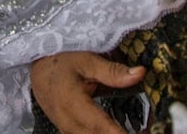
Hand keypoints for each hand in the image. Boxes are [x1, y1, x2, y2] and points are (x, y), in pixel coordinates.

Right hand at [30, 52, 145, 133]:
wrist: (39, 71)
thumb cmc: (60, 63)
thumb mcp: (86, 60)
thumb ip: (113, 71)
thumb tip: (140, 73)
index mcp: (72, 103)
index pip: (101, 125)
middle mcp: (68, 122)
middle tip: (147, 131)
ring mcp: (68, 131)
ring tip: (141, 131)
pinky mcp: (70, 133)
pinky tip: (120, 131)